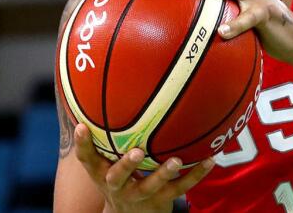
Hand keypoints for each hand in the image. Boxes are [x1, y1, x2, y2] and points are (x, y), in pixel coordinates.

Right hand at [72, 124, 213, 212]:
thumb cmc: (118, 177)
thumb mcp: (106, 162)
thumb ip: (107, 135)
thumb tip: (105, 92)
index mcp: (102, 173)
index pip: (87, 159)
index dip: (82, 144)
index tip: (82, 126)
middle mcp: (117, 185)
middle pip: (117, 177)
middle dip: (126, 165)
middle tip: (136, 152)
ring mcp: (140, 194)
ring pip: (151, 186)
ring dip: (164, 173)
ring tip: (176, 160)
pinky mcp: (162, 200)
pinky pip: (181, 187)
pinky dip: (196, 174)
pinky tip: (210, 159)